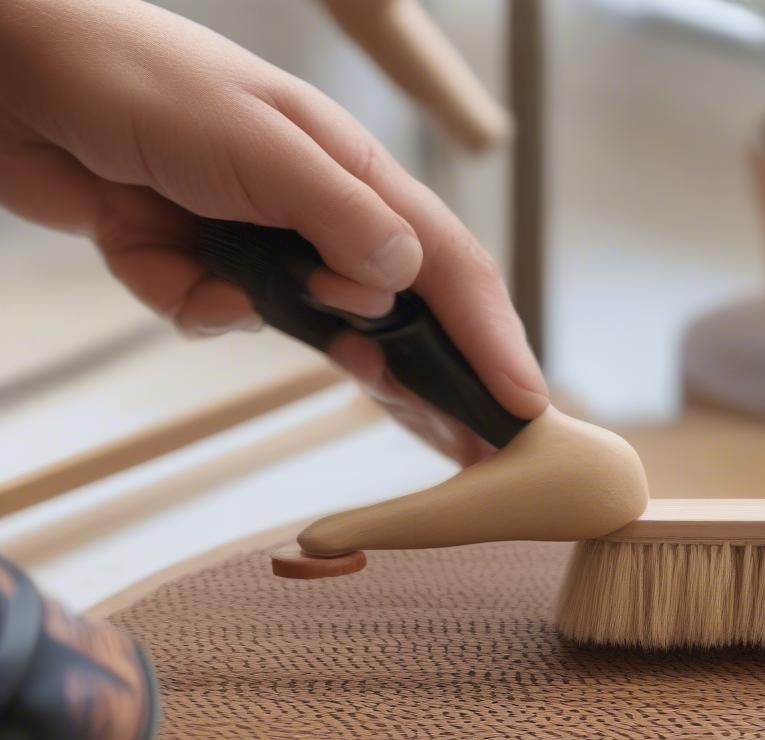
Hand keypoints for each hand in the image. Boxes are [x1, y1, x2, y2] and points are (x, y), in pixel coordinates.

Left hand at [0, 0, 546, 463]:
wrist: (16, 76)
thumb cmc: (144, 83)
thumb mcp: (259, 145)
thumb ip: (338, 216)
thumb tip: (403, 276)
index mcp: (354, 176)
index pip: (447, 265)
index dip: (490, 337)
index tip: (520, 404)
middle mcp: (319, 215)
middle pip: (400, 310)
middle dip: (427, 374)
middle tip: (461, 443)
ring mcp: (261, 244)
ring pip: (310, 325)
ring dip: (307, 341)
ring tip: (335, 364)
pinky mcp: (204, 265)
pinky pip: (220, 316)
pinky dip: (192, 303)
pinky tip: (162, 266)